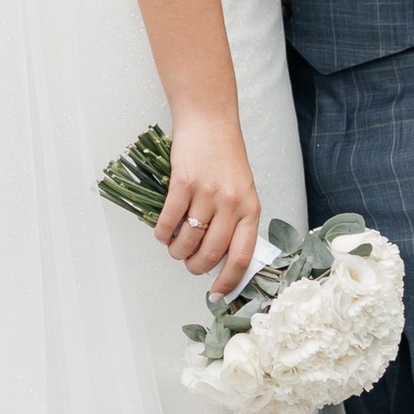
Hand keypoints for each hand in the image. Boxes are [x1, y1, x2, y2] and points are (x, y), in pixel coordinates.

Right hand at [154, 109, 260, 285]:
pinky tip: (163, 233)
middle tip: (189, 264)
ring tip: (175, 247)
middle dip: (196, 267)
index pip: (241, 256)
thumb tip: (222, 257)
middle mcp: (231, 203)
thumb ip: (237, 220)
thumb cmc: (226, 155)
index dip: (228, 281)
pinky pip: (169, 221)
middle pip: (211, 253)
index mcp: (250, 208)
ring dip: (177, 252)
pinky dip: (163, 234)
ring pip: (188, 241)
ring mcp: (207, 193)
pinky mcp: (183, 183)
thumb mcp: (243, 189)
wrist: (209, 121)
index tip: (217, 293)